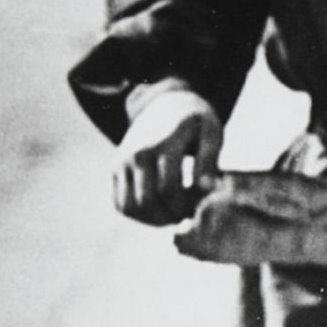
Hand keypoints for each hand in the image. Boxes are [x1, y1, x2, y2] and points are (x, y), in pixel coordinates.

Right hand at [114, 88, 222, 222]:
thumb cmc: (196, 124)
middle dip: (171, 214)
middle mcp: (137, 153)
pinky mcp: (115, 169)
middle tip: (188, 212)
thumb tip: (205, 186)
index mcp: (162, 143)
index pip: (169, 189)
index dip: (187, 205)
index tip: (201, 204)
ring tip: (175, 213)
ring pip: (130, 207)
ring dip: (153, 219)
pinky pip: (120, 204)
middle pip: (147, 201)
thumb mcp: (212, 133)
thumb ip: (210, 160)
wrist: (167, 106)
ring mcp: (122, 161)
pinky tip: (160, 210)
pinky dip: (139, 216)